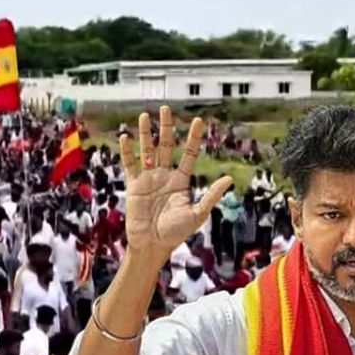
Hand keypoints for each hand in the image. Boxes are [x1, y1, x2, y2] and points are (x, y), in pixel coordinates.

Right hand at [118, 106, 230, 257]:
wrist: (152, 245)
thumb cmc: (175, 232)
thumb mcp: (197, 214)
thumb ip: (211, 195)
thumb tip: (229, 179)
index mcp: (181, 181)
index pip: (188, 153)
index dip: (193, 137)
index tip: (197, 120)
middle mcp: (164, 176)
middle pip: (166, 146)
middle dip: (166, 127)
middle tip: (165, 109)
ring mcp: (148, 179)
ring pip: (147, 150)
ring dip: (146, 133)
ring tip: (145, 116)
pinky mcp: (134, 186)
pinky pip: (130, 165)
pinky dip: (127, 151)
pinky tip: (125, 137)